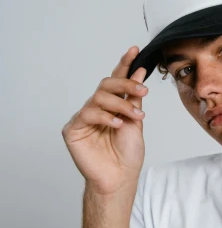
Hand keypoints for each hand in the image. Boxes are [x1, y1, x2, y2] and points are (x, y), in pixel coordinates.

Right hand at [61, 46, 148, 194]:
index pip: (116, 81)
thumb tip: (139, 72)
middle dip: (126, 84)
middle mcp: (96, 109)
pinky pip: (87, 114)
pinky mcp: (73, 130)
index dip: (124, 65)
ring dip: (120, 104)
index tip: (135, 50)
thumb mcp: (136, 121)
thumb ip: (134, 97)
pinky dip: (104, 116)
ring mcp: (83, 118)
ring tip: (135, 116)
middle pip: (106, 85)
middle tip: (143, 90)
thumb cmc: (127, 154)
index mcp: (111, 106)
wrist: (120, 177)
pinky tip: (116, 123)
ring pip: (99, 98)